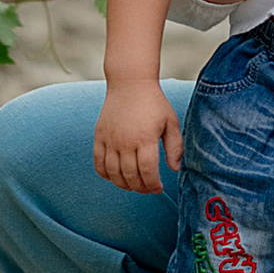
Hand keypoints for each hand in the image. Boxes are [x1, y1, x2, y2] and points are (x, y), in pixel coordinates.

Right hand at [93, 76, 180, 193]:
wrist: (130, 83)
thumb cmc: (153, 103)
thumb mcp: (171, 122)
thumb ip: (175, 147)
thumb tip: (175, 169)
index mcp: (145, 138)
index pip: (147, 171)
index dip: (153, 184)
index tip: (158, 188)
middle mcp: (125, 141)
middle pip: (130, 175)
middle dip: (140, 187)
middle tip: (147, 188)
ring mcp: (110, 139)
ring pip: (113, 173)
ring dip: (123, 184)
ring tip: (133, 185)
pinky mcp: (99, 136)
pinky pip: (98, 163)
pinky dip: (105, 174)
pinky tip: (115, 177)